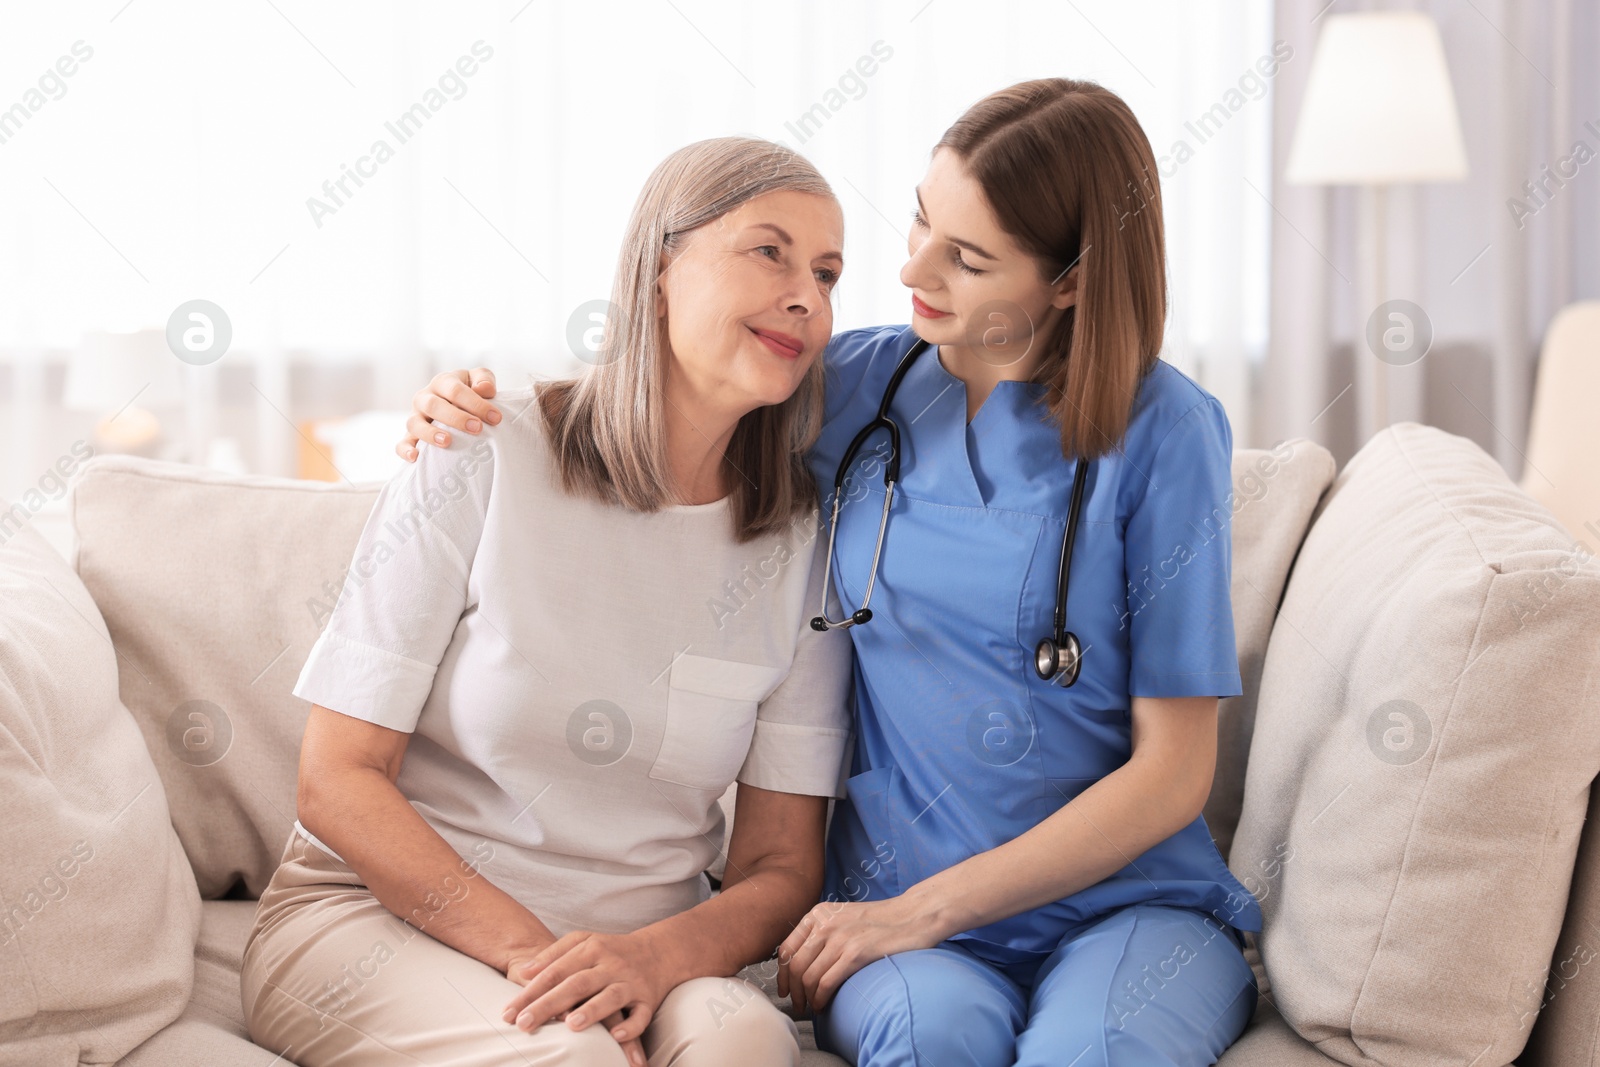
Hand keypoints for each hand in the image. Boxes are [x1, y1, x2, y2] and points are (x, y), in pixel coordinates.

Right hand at [399, 367, 499, 460]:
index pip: (456, 390)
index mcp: (442, 382)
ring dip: (430, 433)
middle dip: (456, 417)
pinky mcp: (410, 435)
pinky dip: (406, 450)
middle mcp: (425, 398)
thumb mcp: (478, 380)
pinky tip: (416, 457)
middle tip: (477, 428)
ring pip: (415, 423)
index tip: (496, 418)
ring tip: (447, 442)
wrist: (455, 404)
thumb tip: (485, 389)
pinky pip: (402, 443)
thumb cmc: (470, 392)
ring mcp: (415, 417)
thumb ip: (484, 379)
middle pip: (434, 405)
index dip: (476, 403)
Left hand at [501, 930, 675, 1058]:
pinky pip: (642, 1015)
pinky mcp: (649, 999)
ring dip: (592, 1010)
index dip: (531, 991)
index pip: (556, 971)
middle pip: (577, 984)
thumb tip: (523, 971)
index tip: (508, 1012)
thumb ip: (554, 954)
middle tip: (524, 1023)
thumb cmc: (612, 950)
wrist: (660, 951)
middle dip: (548, 1004)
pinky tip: (615, 1036)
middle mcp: (611, 965)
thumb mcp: (584, 942)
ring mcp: (631, 982)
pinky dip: (631, 1026)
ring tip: (571, 1024)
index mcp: (592, 949)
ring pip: (611, 996)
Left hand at [776, 896, 940, 1015]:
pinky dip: (820, 999)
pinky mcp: (855, 953)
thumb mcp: (844, 916)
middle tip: (799, 1006)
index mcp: (818, 914)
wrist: (914, 915)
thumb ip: (824, 931)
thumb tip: (803, 960)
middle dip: (793, 992)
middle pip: (794, 966)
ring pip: (808, 977)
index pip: (786, 949)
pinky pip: (826, 983)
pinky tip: (824, 1005)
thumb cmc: (882, 920)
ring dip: (806, 999)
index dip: (782, 975)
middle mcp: (825, 924)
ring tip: (812, 1008)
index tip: (785, 990)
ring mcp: (840, 938)